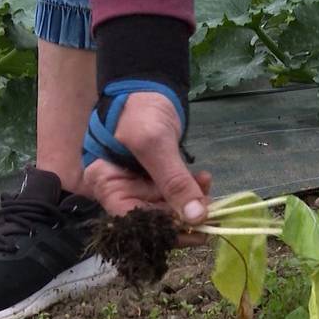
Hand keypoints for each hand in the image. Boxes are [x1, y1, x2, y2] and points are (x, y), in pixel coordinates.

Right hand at [84, 93, 209, 242]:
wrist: (148, 85)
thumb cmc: (139, 110)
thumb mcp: (155, 144)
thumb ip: (174, 181)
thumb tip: (196, 217)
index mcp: (106, 184)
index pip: (132, 221)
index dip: (163, 231)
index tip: (194, 233)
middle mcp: (121, 189)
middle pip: (152, 219)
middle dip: (183, 218)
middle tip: (211, 214)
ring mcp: (140, 184)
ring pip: (168, 208)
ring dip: (192, 204)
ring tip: (208, 188)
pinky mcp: (157, 177)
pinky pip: (176, 193)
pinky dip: (192, 191)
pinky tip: (204, 180)